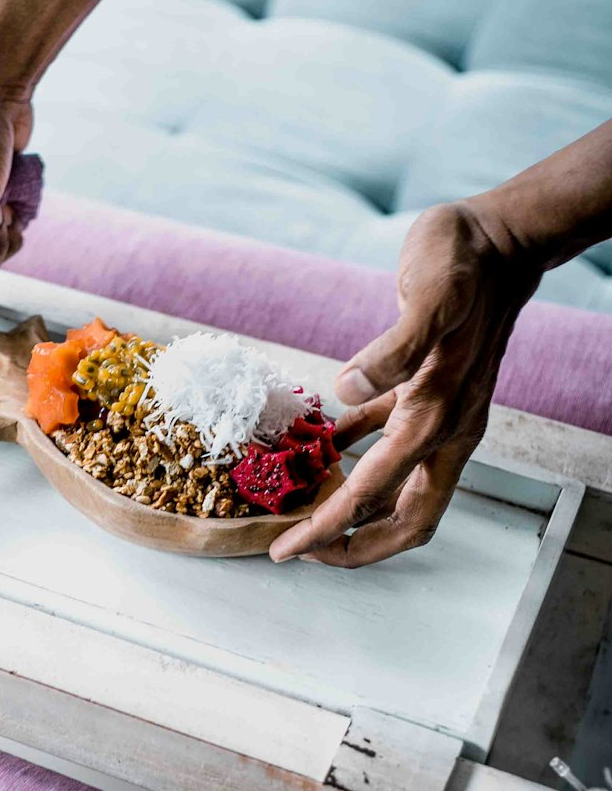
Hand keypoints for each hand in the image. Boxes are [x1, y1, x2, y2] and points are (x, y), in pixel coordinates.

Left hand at [269, 200, 541, 567]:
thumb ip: (395, 347)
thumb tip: (347, 386)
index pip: (378, 492)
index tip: (288, 548)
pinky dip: (353, 453)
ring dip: (353, 506)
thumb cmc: (465, 263)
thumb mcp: (433, 294)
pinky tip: (321, 448)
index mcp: (440, 416)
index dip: (330, 525)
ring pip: (398, 486)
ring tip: (302, 510)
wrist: (501, 241)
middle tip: (298, 549)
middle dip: (353, 544)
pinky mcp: (426, 390)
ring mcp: (439, 412)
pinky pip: (386, 440)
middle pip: (405, 517)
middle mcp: (446, 427)